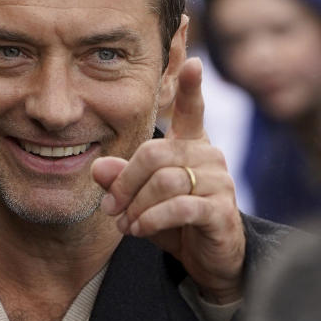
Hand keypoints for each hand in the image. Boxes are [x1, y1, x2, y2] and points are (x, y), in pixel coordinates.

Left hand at [92, 58, 245, 303]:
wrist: (208, 258)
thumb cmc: (174, 220)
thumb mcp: (140, 199)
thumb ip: (121, 179)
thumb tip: (98, 167)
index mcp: (191, 144)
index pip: (193, 109)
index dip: (191, 86)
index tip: (192, 61)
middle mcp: (208, 155)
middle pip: (155, 154)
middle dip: (125, 182)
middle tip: (110, 207)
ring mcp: (219, 182)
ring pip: (165, 182)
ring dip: (136, 206)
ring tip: (125, 224)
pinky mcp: (221, 210)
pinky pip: (180, 207)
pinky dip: (152, 219)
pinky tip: (140, 229)